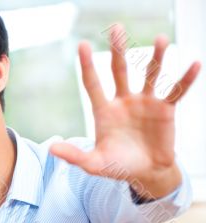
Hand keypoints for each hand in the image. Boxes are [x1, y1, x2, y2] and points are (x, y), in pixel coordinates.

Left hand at [50, 24, 200, 198]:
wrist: (144, 173)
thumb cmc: (117, 167)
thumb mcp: (94, 163)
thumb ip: (74, 156)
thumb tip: (51, 148)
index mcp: (104, 111)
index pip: (93, 84)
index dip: (87, 66)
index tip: (82, 45)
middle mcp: (123, 102)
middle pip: (119, 71)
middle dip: (118, 50)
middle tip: (116, 28)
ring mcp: (145, 103)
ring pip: (150, 75)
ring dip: (156, 58)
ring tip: (160, 39)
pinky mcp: (165, 110)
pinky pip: (176, 91)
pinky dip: (185, 79)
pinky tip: (195, 65)